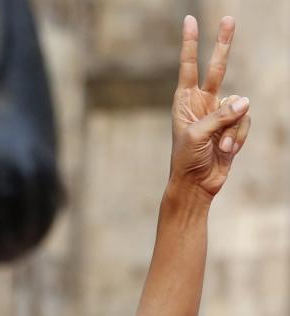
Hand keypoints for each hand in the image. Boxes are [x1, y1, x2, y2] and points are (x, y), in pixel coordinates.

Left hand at [170, 16, 250, 196]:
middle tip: (229, 18)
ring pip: (240, 105)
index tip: (190, 21)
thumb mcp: (197, 136)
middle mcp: (202, 102)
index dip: (191, 44)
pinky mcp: (232, 126)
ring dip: (233, 128)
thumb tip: (245, 101)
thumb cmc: (186, 160)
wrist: (196, 184)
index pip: (189, 66)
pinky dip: (238, 137)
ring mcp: (219, 113)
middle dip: (224, 44)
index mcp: (184, 101)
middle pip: (217, 67)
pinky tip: (227, 151)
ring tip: (219, 146)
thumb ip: (219, 116)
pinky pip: (245, 122)